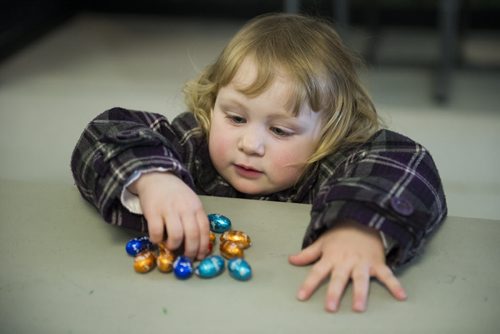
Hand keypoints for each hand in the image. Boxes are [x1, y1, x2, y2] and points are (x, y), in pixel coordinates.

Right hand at [128, 172, 209, 259]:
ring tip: (170, 246)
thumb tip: (198, 243)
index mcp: (196, 207)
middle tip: (186, 257)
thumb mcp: (191, 202)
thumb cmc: (175, 194)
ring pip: (176, 236)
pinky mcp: (153, 212)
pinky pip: (156, 232)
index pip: (204, 229)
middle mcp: (185, 209)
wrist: (156, 177)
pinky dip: (157, 240)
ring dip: (173, 246)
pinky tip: (157, 238)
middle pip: (192, 235)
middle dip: (191, 251)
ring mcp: (169, 210)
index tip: (200, 256)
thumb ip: (195, 218)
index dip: (203, 246)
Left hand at [288, 220, 406, 311]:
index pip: (317, 272)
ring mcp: (363, 263)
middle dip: (334, 292)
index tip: (301, 296)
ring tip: (359, 308)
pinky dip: (395, 285)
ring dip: (361, 293)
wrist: (362, 219)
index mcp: (331, 257)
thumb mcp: (322, 242)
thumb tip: (291, 260)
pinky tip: (401, 296)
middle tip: (330, 307)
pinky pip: (387, 275)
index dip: (308, 284)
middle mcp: (346, 261)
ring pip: (361, 279)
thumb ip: (308, 254)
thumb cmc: (340, 235)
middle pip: (339, 278)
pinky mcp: (377, 263)